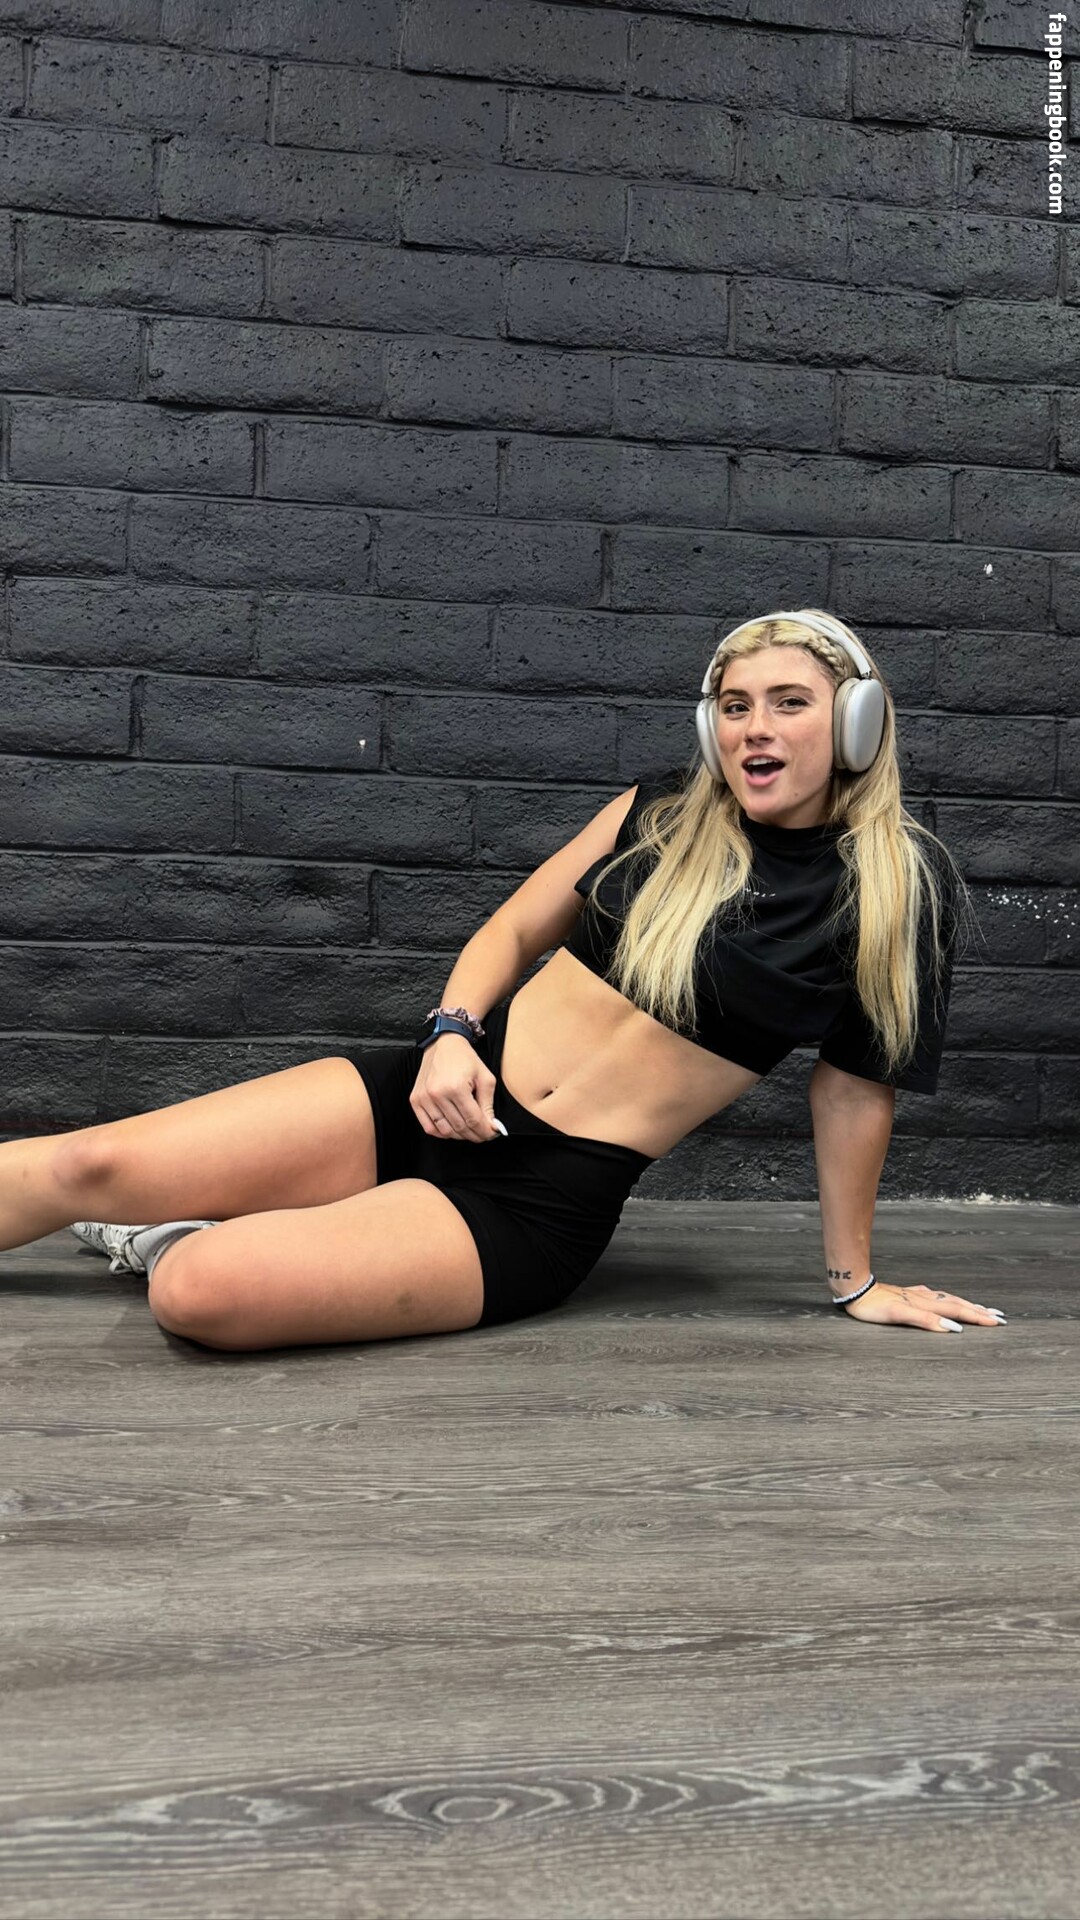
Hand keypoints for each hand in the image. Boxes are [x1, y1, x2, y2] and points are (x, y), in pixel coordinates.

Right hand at [411, 1035, 503, 1142]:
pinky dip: (441, 1133)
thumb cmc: (464, 1058)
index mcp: (456, 1087)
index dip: (485, 1131)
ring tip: (469, 1130)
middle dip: (475, 1135)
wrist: (443, 1044)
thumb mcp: (485, 1077)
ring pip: (445, 1131)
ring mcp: (424, 1098)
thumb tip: (492, 1126)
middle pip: (459, 1127)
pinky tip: (452, 1128)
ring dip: (460, 1136)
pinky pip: (428, 1127)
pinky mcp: (415, 1100)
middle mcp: (437, 1093)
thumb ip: (488, 1104)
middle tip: (484, 1133)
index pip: (473, 1120)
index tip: (492, 1133)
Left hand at [839, 1280, 1006, 1332]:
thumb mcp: (899, 1315)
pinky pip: (936, 1297)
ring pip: (949, 1299)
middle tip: (999, 1317)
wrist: (855, 1288)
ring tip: (981, 1308)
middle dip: (979, 1311)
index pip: (958, 1311)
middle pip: (958, 1304)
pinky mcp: (908, 1294)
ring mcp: (917, 1295)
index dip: (978, 1317)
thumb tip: (952, 1328)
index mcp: (926, 1303)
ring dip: (967, 1305)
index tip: (997, 1322)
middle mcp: (925, 1297)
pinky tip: (946, 1299)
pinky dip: (949, 1300)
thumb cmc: (873, 1306)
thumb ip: (926, 1320)